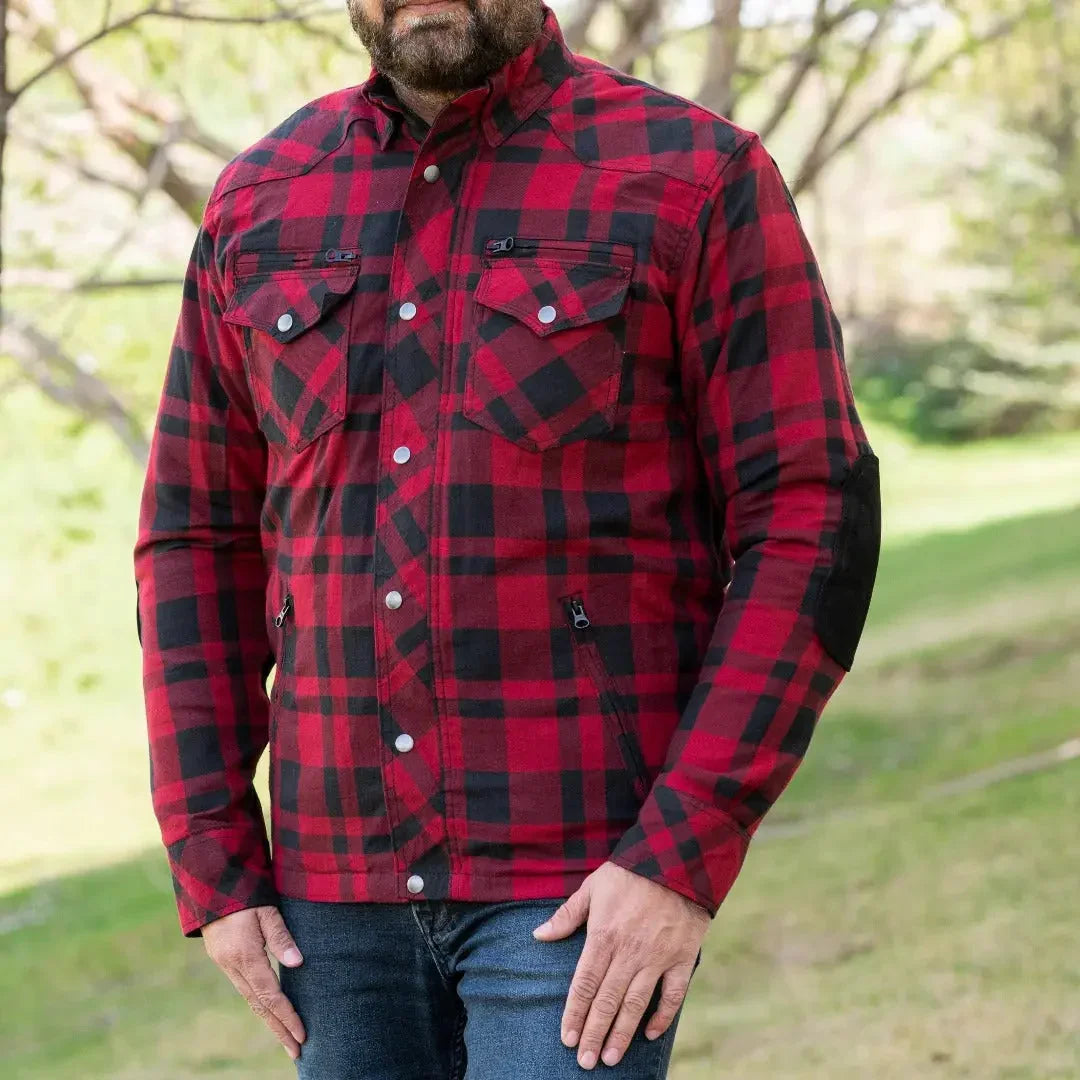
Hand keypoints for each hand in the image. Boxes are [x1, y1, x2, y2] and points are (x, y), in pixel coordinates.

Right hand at [201, 905, 306, 1060]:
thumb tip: (298, 964)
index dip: (287, 1016)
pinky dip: (259, 1004)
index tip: (302, 1035)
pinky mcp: (224, 959)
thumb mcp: (267, 910)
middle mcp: (233, 966)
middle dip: (279, 1030)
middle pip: (259, 1006)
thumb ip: (281, 937)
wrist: (210, 883)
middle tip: (297, 1051)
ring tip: (287, 1038)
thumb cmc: (245, 892)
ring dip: (270, 1020)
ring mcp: (226, 964)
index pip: (270, 995)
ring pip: (251, 1000)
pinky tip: (269, 1012)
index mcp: (245, 955)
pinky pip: (245, 988)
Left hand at [532, 862, 708, 1069]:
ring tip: (610, 1058)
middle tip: (585, 1061)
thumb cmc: (629, 873)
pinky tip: (651, 1035)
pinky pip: (672, 995)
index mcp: (603, 936)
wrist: (676, 860)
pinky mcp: (681, 958)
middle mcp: (629, 952)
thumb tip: (539, 935)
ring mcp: (657, 958)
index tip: (567, 1038)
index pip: (584, 984)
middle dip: (594, 1034)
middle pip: (607, 1001)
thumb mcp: (592, 886)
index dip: (574, 1013)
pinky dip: (662, 1017)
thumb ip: (566, 915)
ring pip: (636, 1004)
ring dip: (622, 1034)